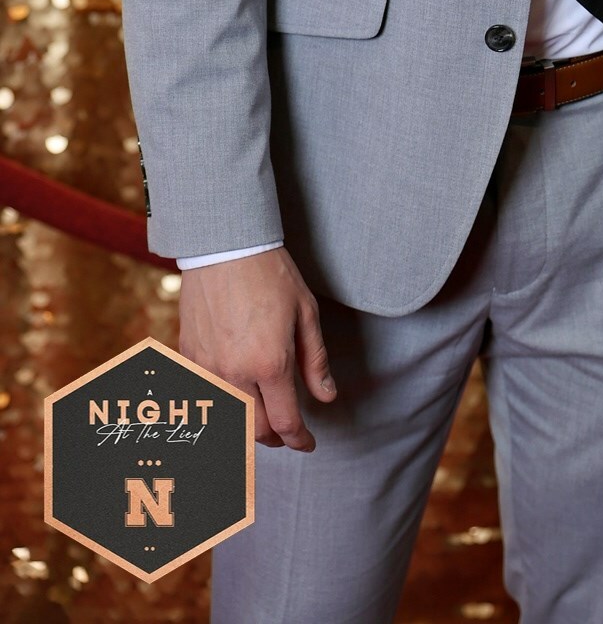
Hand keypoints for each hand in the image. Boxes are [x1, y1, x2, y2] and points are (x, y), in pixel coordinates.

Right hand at [179, 248, 336, 450]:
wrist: (223, 247)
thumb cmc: (270, 275)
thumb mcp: (305, 313)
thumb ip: (315, 361)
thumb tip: (326, 397)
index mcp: (270, 364)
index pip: (287, 423)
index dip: (300, 440)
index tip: (308, 443)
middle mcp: (235, 374)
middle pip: (256, 431)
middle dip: (276, 437)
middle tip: (290, 431)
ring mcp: (208, 369)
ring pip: (229, 420)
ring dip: (250, 425)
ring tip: (265, 416)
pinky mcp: (189, 359)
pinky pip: (207, 397)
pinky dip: (224, 406)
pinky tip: (237, 395)